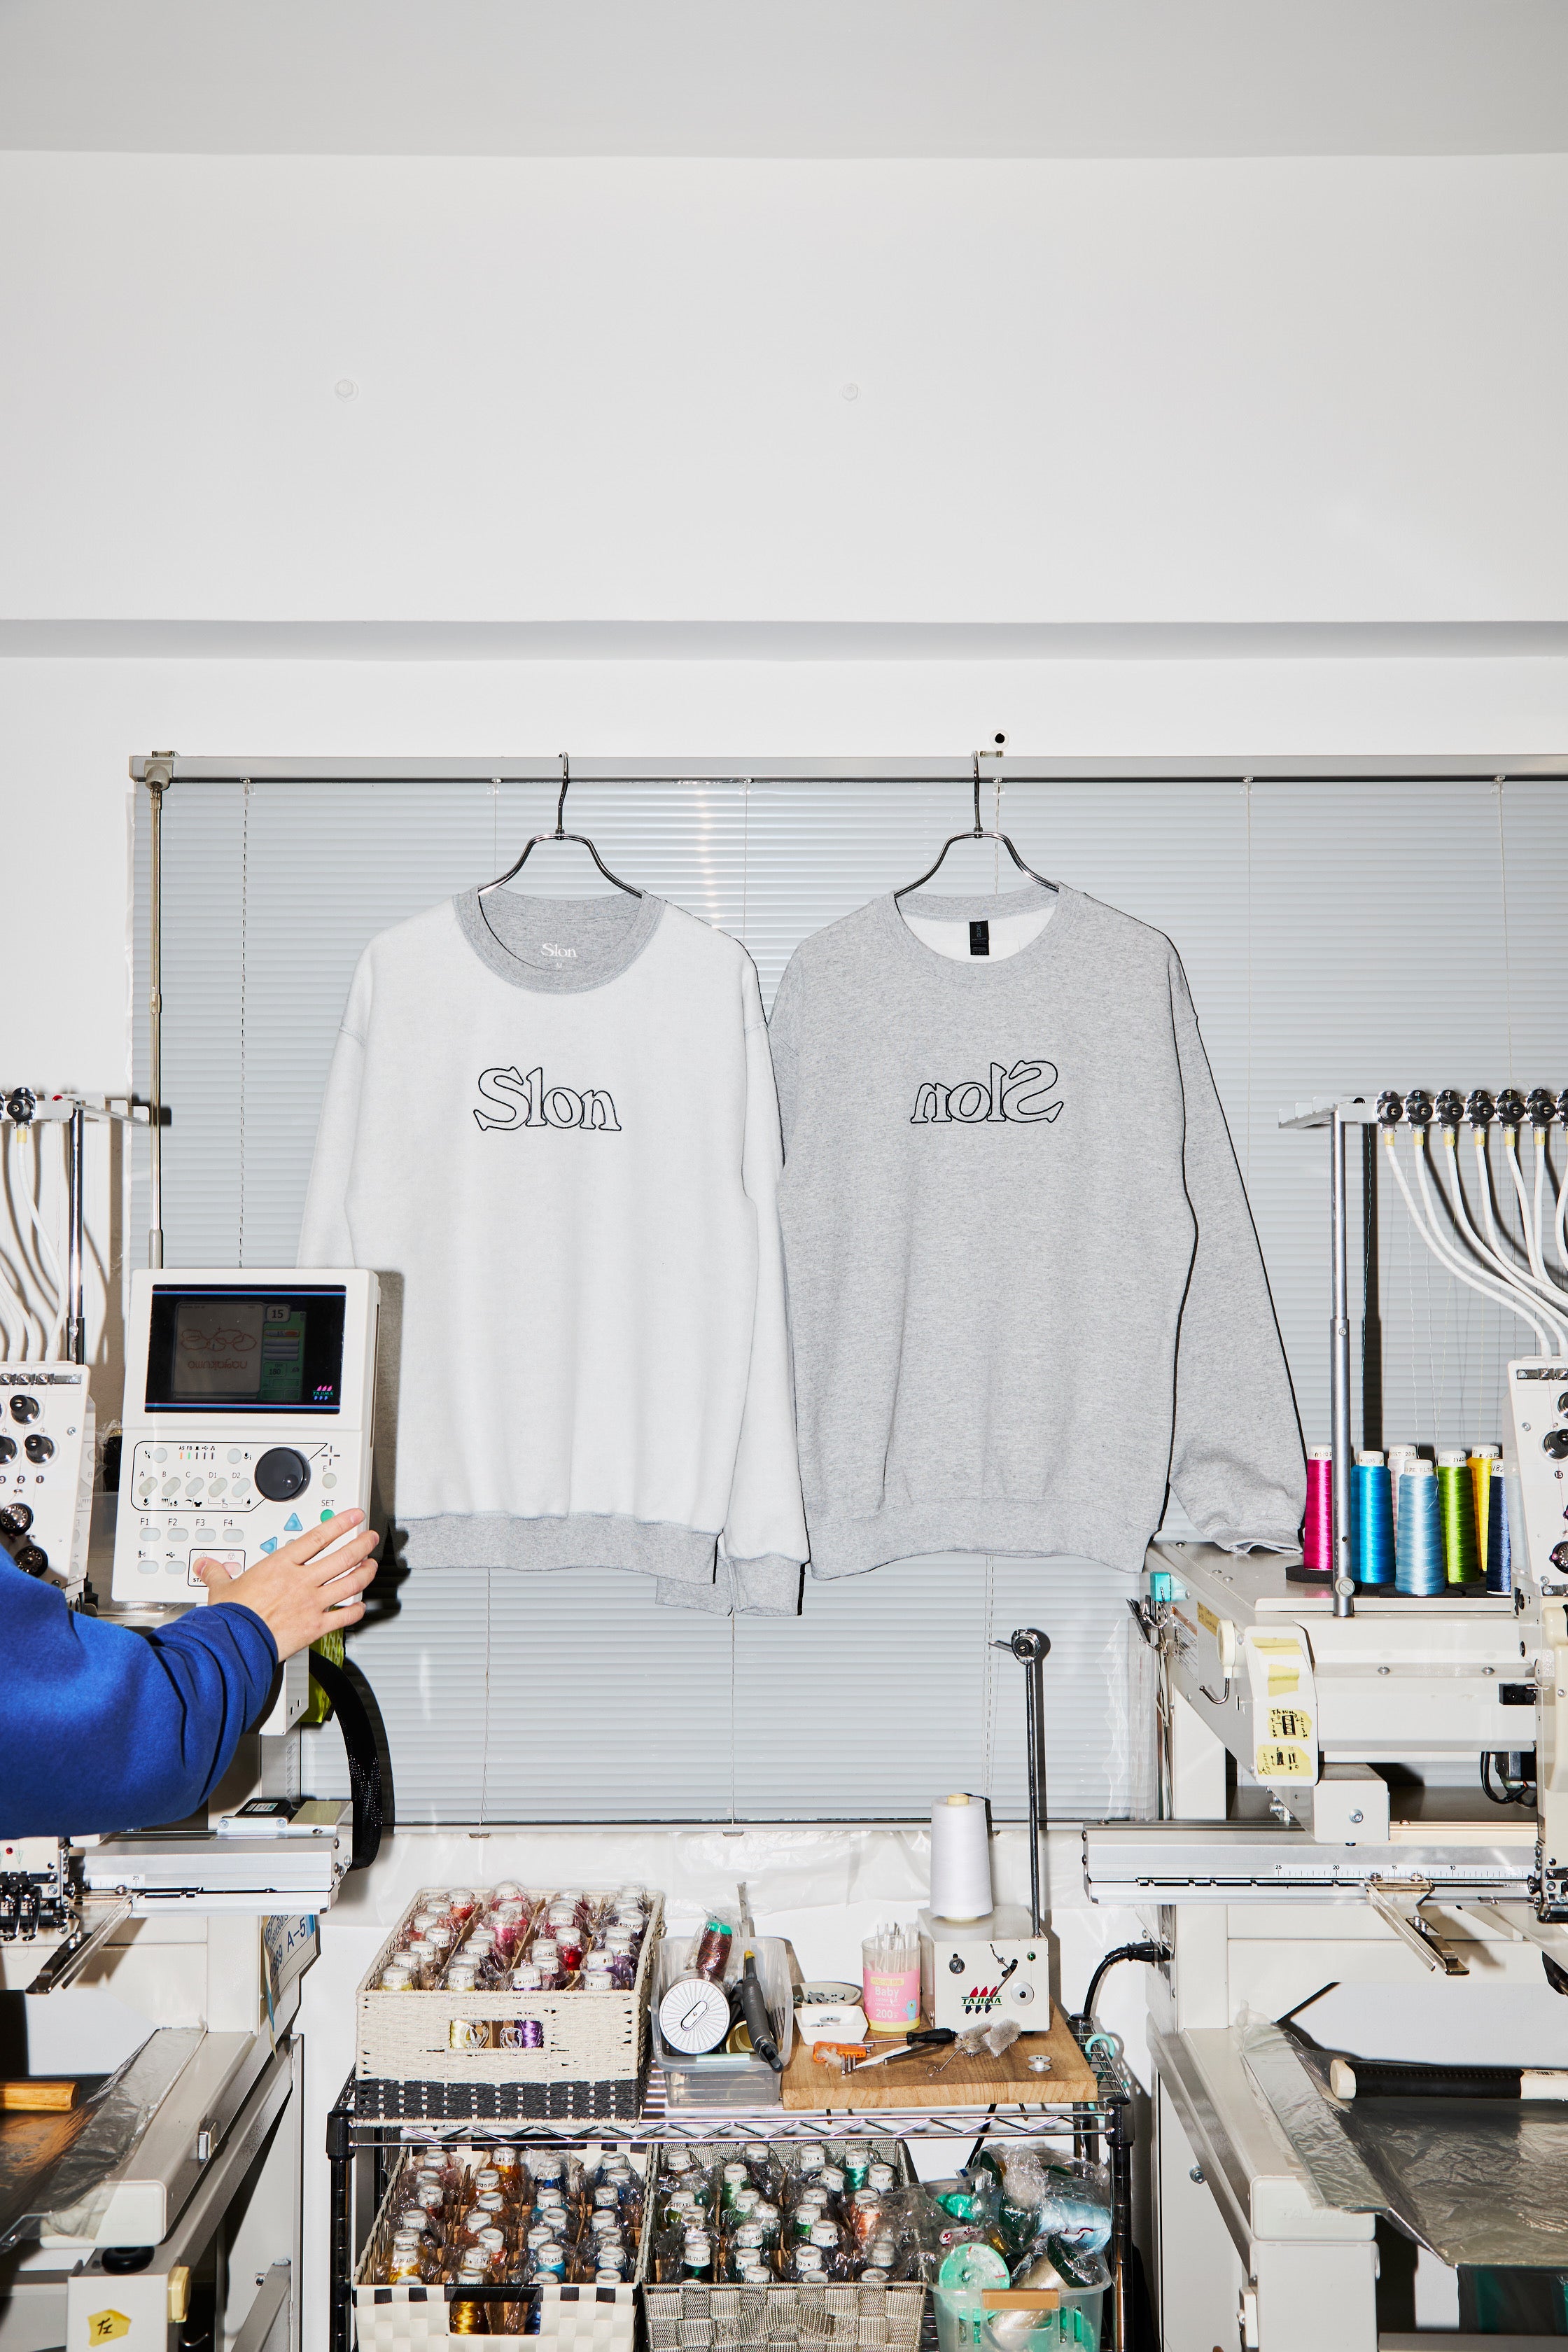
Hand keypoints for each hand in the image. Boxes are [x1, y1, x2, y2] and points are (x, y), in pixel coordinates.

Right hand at [194, 1509, 380, 1660]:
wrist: (235, 1644)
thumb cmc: (231, 1617)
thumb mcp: (222, 1589)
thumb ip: (218, 1573)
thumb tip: (206, 1565)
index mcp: (281, 1565)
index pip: (318, 1537)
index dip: (341, 1524)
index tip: (354, 1517)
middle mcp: (301, 1581)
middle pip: (342, 1557)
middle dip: (361, 1544)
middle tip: (370, 1537)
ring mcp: (312, 1603)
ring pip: (350, 1583)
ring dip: (365, 1573)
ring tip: (372, 1566)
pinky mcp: (316, 1626)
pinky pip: (344, 1616)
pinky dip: (356, 1611)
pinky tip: (360, 1607)